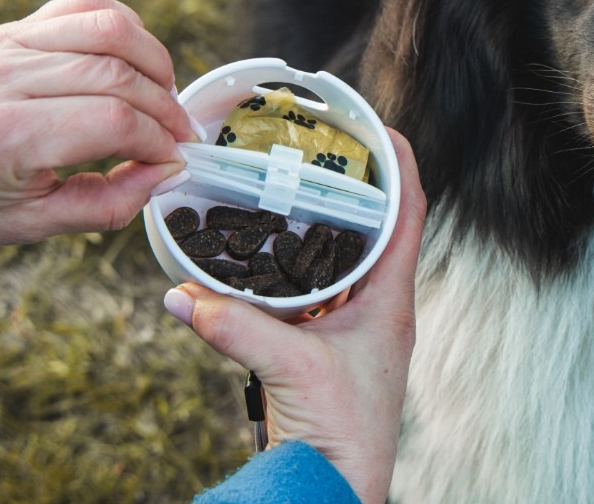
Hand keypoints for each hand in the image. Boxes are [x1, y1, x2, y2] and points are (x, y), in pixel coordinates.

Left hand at [0, 0, 198, 250]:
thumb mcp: (30, 226)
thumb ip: (106, 203)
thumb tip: (166, 174)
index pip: (111, 121)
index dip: (157, 141)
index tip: (174, 161)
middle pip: (116, 73)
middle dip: (164, 106)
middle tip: (180, 135)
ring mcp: (0, 43)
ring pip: (108, 27)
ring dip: (153, 60)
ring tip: (164, 95)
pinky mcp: (5, 29)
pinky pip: (83, 6)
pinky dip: (123, 27)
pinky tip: (134, 62)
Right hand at [164, 129, 425, 503]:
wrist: (335, 489)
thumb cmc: (343, 435)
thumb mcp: (291, 368)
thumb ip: (237, 327)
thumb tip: (182, 294)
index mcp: (391, 300)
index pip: (410, 213)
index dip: (400, 164)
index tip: (377, 126)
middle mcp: (377, 305)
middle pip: (374, 226)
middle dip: (349, 184)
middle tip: (317, 148)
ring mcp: (351, 326)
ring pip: (339, 257)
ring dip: (315, 223)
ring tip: (284, 186)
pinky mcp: (322, 346)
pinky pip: (307, 290)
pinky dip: (285, 267)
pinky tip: (256, 255)